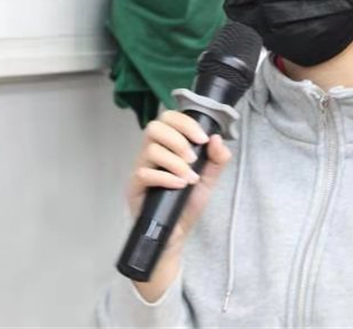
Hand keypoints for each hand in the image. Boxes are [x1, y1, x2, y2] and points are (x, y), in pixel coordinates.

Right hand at [126, 110, 233, 254]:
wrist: (177, 233)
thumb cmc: (188, 203)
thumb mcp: (209, 179)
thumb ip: (217, 159)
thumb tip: (217, 137)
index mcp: (168, 145)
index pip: (168, 118)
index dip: (185, 123)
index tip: (202, 139)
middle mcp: (151, 153)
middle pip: (155, 127)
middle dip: (178, 140)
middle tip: (193, 159)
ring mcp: (141, 168)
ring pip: (151, 149)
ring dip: (175, 162)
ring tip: (189, 178)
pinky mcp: (135, 187)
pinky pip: (144, 173)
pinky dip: (166, 177)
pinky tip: (180, 186)